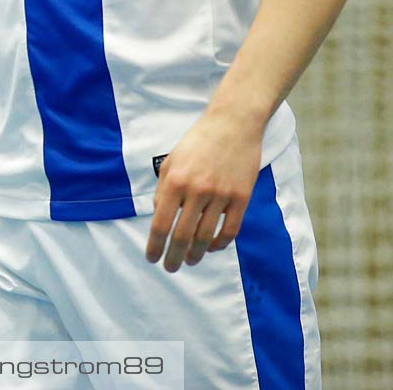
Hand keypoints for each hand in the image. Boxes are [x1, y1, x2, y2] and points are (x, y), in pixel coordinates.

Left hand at [144, 110, 263, 272]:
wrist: (232, 125)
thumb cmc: (197, 143)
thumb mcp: (171, 162)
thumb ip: (163, 191)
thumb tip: (160, 219)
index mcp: (175, 181)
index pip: (161, 224)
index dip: (155, 246)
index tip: (151, 258)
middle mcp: (197, 190)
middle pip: (183, 236)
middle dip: (173, 257)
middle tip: (169, 268)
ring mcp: (221, 195)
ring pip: (207, 238)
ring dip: (196, 255)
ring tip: (189, 261)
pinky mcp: (241, 198)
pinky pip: (230, 230)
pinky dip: (219, 244)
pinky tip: (212, 248)